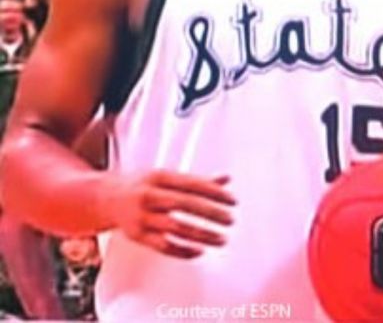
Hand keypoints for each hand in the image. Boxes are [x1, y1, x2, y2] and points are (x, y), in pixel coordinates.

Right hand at [103, 171, 235, 258]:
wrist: (104, 198)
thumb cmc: (142, 185)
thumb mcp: (167, 176)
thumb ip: (196, 180)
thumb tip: (226, 178)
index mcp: (159, 177)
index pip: (192, 184)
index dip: (214, 193)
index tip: (233, 201)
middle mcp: (149, 195)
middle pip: (184, 204)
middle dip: (211, 213)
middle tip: (231, 220)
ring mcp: (142, 217)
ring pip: (175, 228)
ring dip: (202, 235)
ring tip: (222, 239)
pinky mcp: (137, 236)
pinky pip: (163, 246)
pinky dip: (183, 251)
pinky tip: (200, 251)